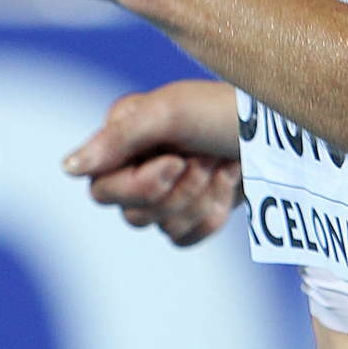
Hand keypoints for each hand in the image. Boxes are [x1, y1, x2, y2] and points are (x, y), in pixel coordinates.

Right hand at [64, 79, 242, 247]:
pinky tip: (228, 183)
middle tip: (205, 157)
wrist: (279, 124)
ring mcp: (165, 191)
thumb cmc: (220, 110)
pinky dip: (211, 216)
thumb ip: (117, 139)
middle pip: (134, 216)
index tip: (176, 160)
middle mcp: (137, 165)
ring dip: (200, 198)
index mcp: (123, 139)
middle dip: (180, 190)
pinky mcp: (192, 211)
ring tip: (220, 163)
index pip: (103, 190)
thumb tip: (67, 168)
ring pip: (163, 227)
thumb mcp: (168, 113)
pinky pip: (184, 238)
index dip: (141, 186)